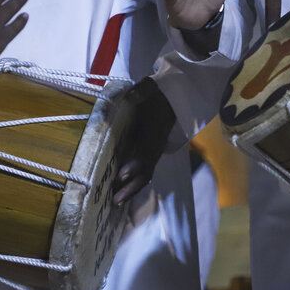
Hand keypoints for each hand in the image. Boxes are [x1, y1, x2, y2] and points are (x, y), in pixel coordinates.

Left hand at [112, 78, 176, 204]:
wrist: (174, 99)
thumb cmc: (158, 93)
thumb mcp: (151, 87)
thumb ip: (142, 91)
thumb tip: (132, 95)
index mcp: (156, 128)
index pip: (146, 149)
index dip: (136, 163)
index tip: (122, 174)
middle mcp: (157, 143)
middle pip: (147, 168)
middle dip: (132, 185)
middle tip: (115, 199)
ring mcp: (155, 151)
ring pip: (146, 174)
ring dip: (132, 189)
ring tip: (115, 202)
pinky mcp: (152, 154)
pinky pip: (145, 172)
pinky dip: (134, 185)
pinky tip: (120, 194)